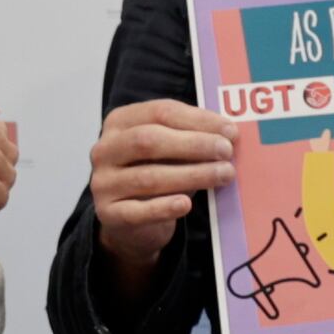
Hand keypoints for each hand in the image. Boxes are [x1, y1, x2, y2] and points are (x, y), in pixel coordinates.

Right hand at [87, 97, 231, 279]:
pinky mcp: (108, 214)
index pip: (159, 112)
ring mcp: (103, 183)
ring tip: (223, 175)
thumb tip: (228, 134)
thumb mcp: (169, 151)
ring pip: (149, 177)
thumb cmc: (155, 175)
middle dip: (194, 144)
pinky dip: (165, 207)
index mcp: (119, 123)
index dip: (197, 119)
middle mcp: (105, 149)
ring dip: (192, 175)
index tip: (229, 130)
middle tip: (226, 152)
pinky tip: (186, 205)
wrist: (128, 222)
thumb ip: (191, 138)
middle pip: (148, 140)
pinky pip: (138, 212)